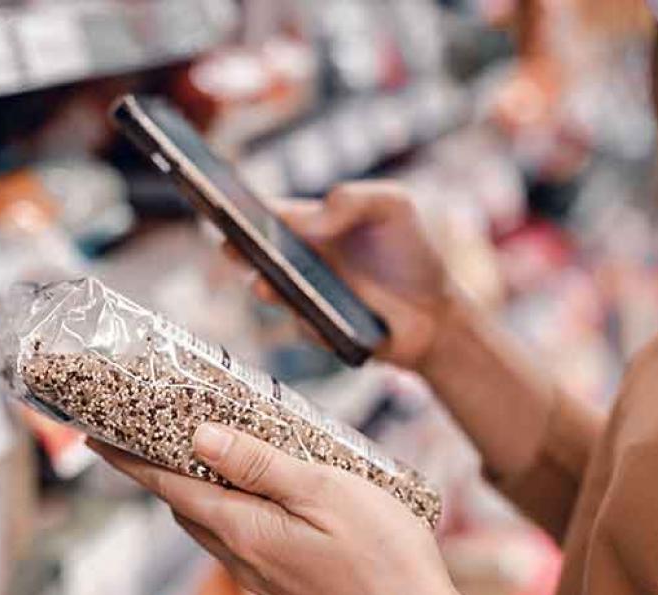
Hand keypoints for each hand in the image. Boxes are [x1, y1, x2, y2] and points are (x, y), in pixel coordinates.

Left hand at [90, 425, 511, 594]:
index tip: (95, 436)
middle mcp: (242, 562)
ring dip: (201, 493)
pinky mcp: (286, 594)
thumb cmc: (385, 558)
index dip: (128, 459)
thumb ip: (258, 465)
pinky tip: (265, 500)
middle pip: (185, 508)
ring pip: (213, 530)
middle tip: (158, 431)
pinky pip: (242, 547)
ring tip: (212, 456)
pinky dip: (235, 515)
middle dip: (162, 471)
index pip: (167, 487)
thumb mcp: (325, 491)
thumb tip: (197, 438)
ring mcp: (264, 583)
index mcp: (244, 532)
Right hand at [227, 181, 459, 370]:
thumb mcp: (393, 207)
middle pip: (256, 252)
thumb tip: (310, 220)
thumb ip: (353, 199)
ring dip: (265, 288)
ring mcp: (304, 297)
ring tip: (265, 284)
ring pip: (271, 292)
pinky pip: (303, 326)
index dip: (240, 205)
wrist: (437, 315)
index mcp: (311, 224)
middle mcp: (300, 260)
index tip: (220, 199)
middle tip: (229, 243)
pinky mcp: (315, 331)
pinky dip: (310, 322)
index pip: (268, 211)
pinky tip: (322, 320)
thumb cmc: (412, 254)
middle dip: (237, 247)